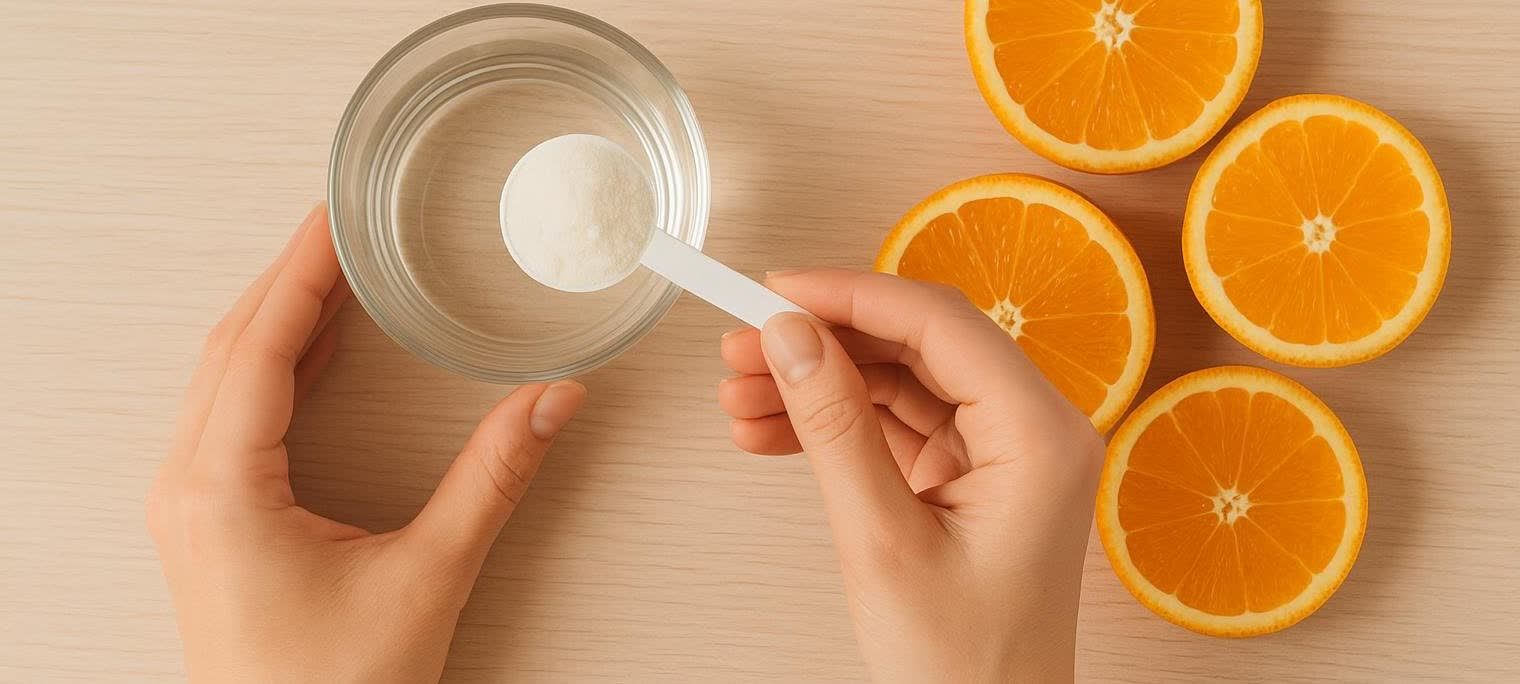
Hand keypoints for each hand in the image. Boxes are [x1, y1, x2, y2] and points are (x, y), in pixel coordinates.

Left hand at [146, 204, 586, 682]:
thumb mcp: (427, 577)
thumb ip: (494, 479)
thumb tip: (553, 399)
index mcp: (224, 488)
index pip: (258, 344)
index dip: (302, 270)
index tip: (335, 214)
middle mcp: (190, 487)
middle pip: (231, 346)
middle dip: (291, 278)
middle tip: (344, 223)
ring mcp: (191, 507)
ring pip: (223, 379)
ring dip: (279, 318)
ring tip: (337, 270)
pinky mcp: (210, 524)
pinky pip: (228, 416)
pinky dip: (272, 366)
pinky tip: (317, 351)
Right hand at [718, 269, 1102, 681]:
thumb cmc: (960, 664)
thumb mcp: (881, 541)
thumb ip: (834, 427)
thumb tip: (790, 335)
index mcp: (1039, 436)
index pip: (939, 324)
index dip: (850, 294)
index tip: (773, 289)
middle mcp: (1031, 431)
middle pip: (915, 346)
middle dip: (821, 342)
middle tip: (740, 348)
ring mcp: (1001, 455)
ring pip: (897, 383)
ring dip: (816, 384)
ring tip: (737, 397)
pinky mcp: (969, 479)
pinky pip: (894, 426)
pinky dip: (833, 426)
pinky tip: (768, 431)